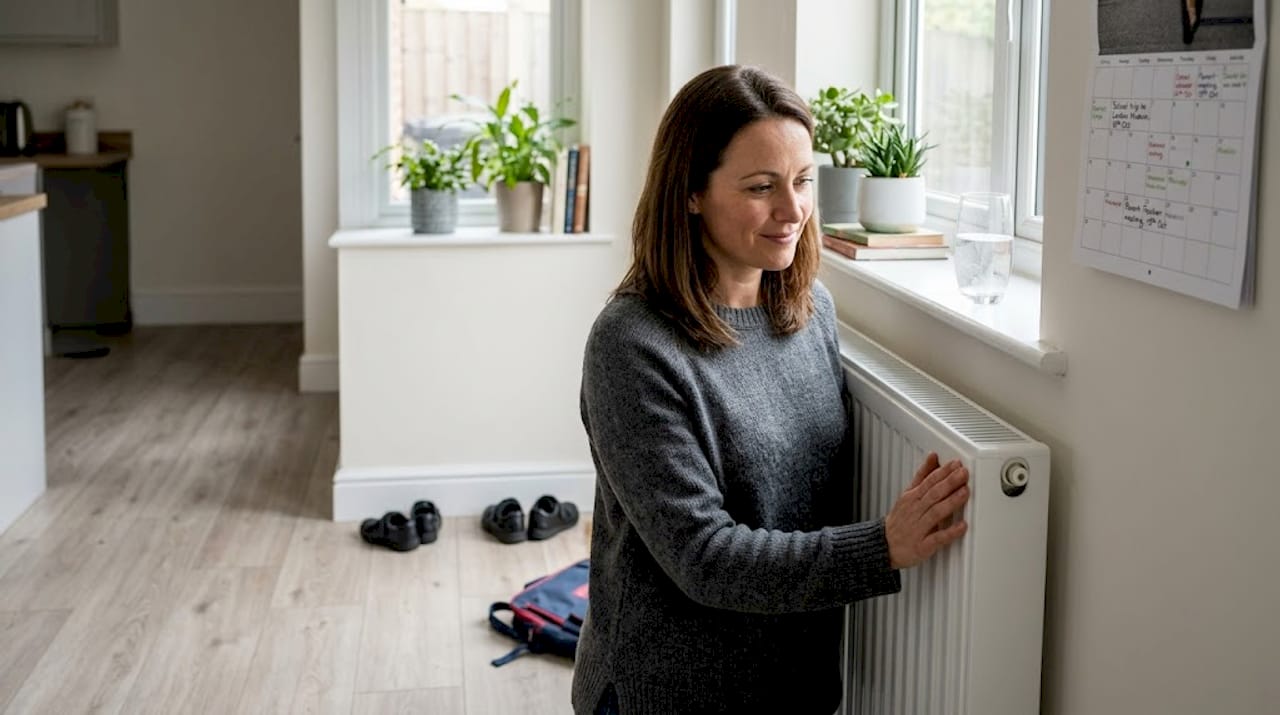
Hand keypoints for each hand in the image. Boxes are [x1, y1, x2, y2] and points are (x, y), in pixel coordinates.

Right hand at [884, 452, 969, 569]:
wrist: (884, 545)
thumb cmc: (900, 520)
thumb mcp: (908, 494)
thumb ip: (923, 476)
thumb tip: (933, 457)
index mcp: (912, 497)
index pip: (928, 481)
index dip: (943, 472)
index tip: (956, 464)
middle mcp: (915, 511)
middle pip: (933, 494)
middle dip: (949, 482)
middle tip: (963, 473)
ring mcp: (918, 528)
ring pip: (935, 513)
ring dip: (950, 502)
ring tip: (964, 493)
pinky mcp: (923, 546)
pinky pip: (937, 538)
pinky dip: (949, 532)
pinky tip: (962, 526)